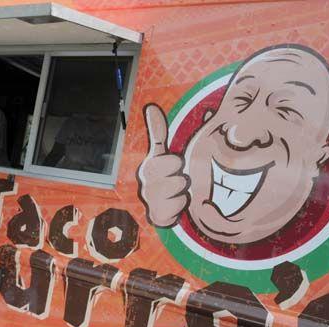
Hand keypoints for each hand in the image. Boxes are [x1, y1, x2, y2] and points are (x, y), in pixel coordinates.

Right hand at [137, 104, 189, 227]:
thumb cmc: (167, 175)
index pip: (169, 163)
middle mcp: (145, 185)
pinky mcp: (156, 217)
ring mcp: (150, 202)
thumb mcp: (164, 153)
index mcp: (147, 167)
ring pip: (179, 196)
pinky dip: (179, 209)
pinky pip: (176, 212)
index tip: (175, 165)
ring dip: (183, 195)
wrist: (165, 202)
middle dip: (182, 180)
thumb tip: (150, 107)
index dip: (175, 164)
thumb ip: (158, 132)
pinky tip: (175, 205)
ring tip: (177, 193)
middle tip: (177, 181)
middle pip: (177, 181)